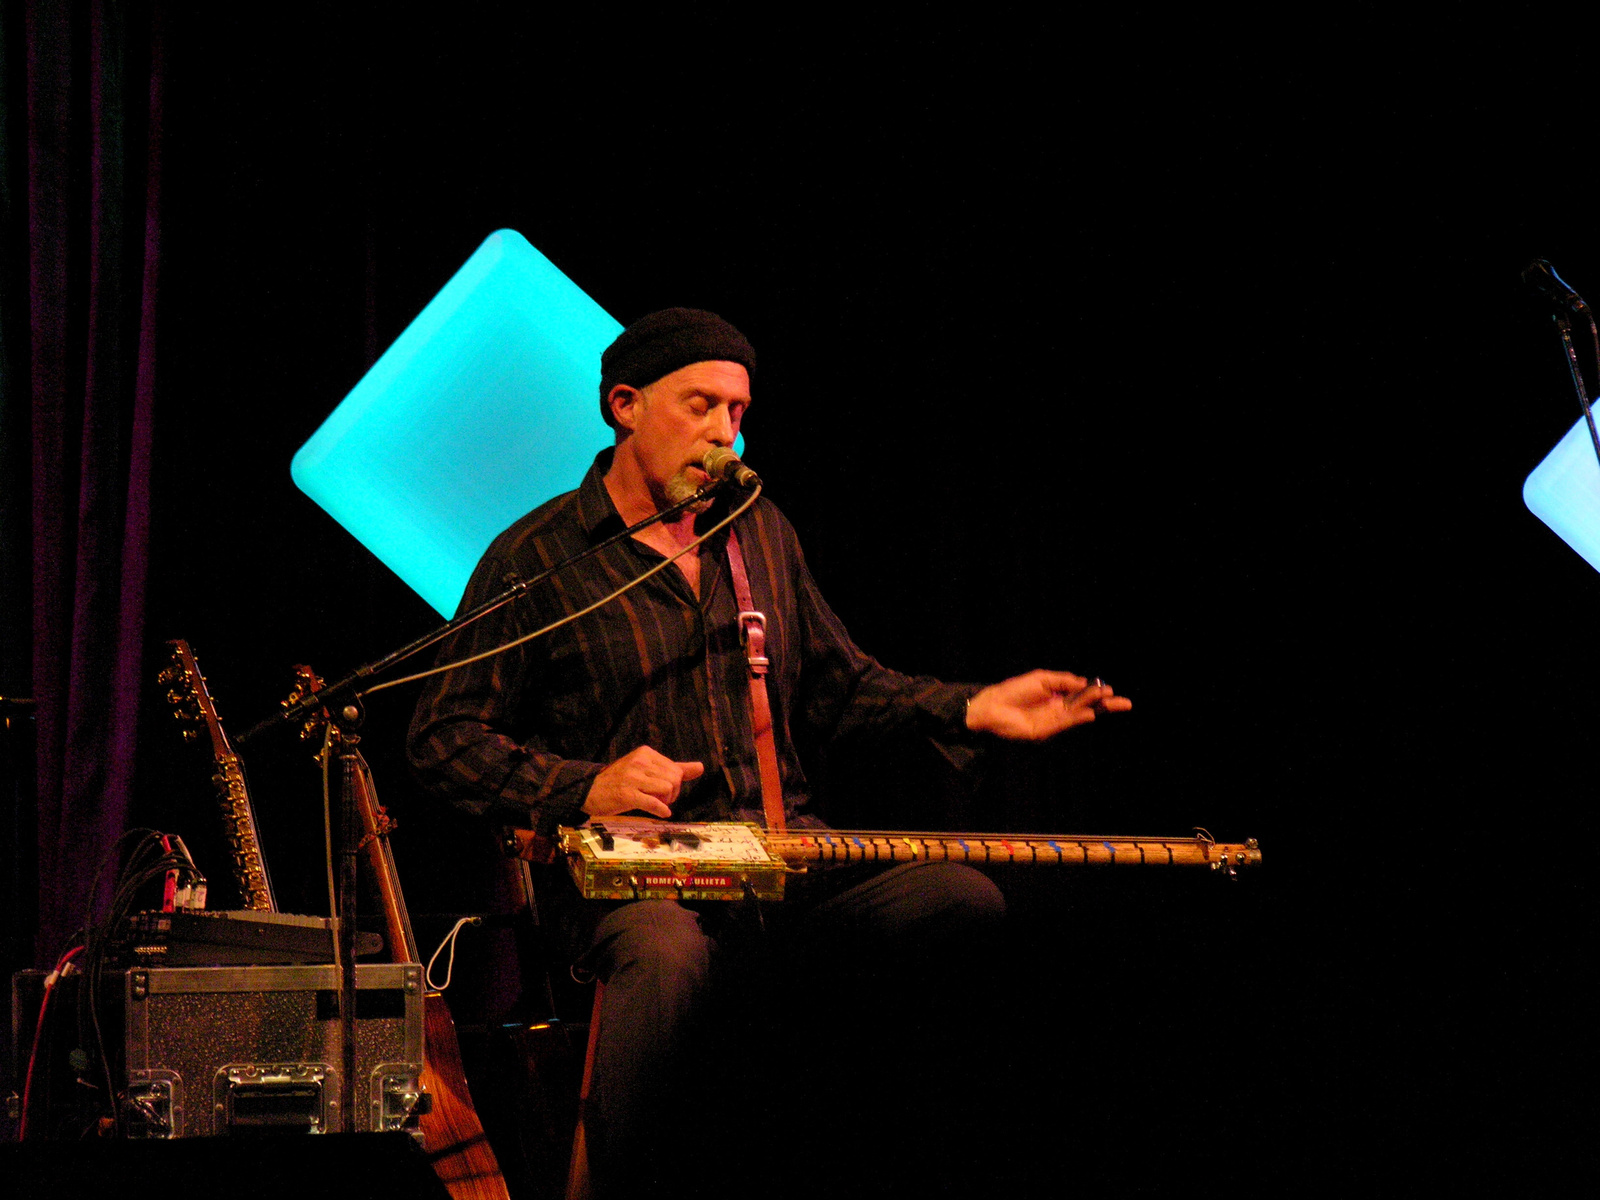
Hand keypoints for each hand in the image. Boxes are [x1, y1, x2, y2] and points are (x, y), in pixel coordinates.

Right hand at [583, 745, 704, 818]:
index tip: (664, 791)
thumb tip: (701, 767)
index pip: (676, 769)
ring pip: (667, 789)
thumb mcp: (646, 769)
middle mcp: (640, 762)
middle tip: (661, 799)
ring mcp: (632, 778)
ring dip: (666, 801)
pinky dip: (661, 810)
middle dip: (672, 794)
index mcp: (646, 753)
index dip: (675, 784)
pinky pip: (653, 802)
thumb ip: (675, 768)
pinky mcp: (626, 794)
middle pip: (674, 780)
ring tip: (656, 804)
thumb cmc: (621, 781)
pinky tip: (661, 812)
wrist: (589, 790)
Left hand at [964, 670, 1131, 741]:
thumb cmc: (1015, 690)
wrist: (994, 707)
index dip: (1096, 691)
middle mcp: (1059, 706)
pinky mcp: (1048, 730)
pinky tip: (1092, 713)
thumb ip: (1064, 681)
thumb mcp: (1042, 679)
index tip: (1109, 688)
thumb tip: (1086, 682)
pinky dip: (1080, 717)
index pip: (1083, 692)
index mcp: (1057, 692)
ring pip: (1081, 713)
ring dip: (1097, 708)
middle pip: (1087, 705)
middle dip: (1106, 703)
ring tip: (1113, 702)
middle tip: (1125, 703)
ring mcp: (1055, 719)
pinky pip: (1068, 722)